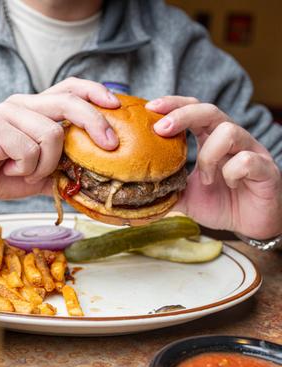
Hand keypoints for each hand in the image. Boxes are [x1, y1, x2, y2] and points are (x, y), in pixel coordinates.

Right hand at [0, 78, 119, 200]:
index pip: (70, 88)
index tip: (116, 106)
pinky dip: (27, 169)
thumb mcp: (38, 173)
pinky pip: (29, 150)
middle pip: (69, 101)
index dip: (95, 92)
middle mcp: (23, 104)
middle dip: (95, 123)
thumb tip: (91, 182)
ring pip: (52, 133)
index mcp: (35, 109)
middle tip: (110, 146)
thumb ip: (61, 172)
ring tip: (28, 172)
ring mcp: (8, 113)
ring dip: (47, 163)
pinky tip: (11, 170)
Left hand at [147, 96, 281, 239]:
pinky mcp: (266, 169)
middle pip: (210, 111)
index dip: (173, 105)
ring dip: (208, 156)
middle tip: (161, 129)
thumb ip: (165, 189)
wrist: (250, 224)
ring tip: (205, 179)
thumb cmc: (219, 204)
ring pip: (228, 132)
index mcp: (211, 140)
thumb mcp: (185, 196)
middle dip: (183, 115)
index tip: (150, 108)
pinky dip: (231, 173)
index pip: (193, 110)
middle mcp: (231, 139)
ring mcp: (250, 151)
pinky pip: (246, 160)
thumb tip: (136, 190)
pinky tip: (230, 185)